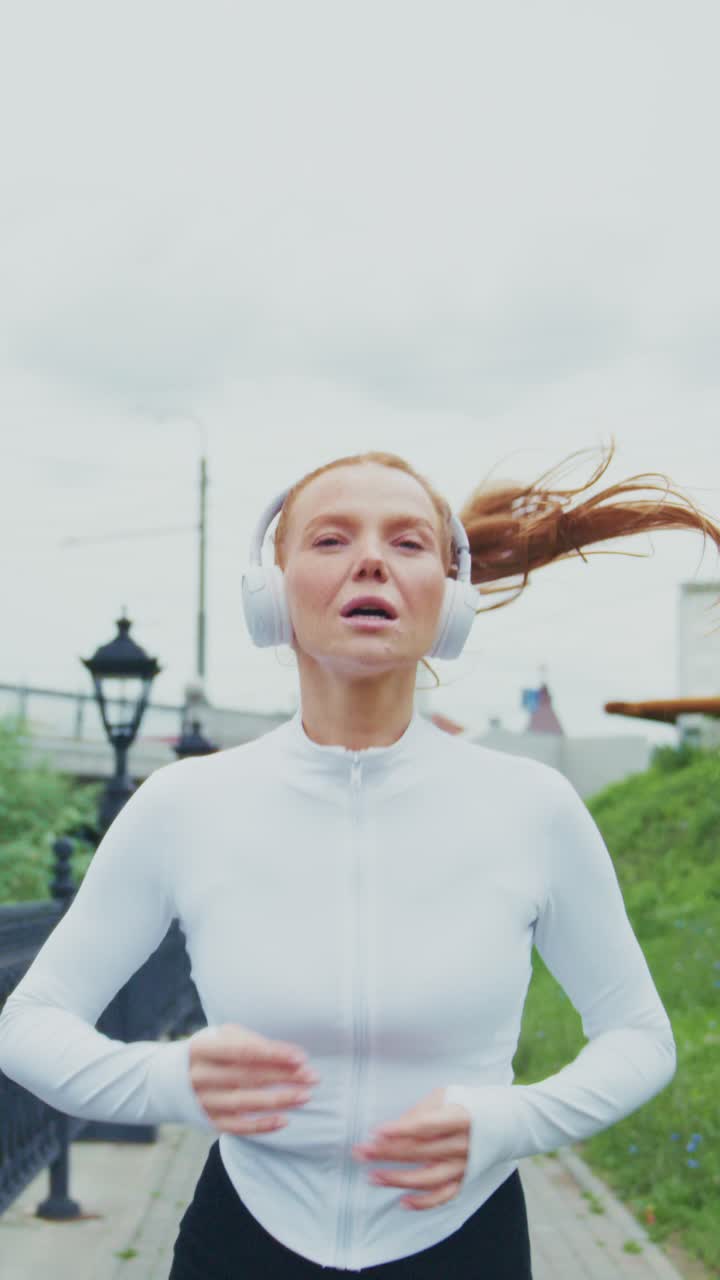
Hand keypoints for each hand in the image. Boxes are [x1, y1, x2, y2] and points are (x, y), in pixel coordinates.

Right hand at [189, 1023, 319, 1134]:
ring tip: (305, 1096)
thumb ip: (249, 1041)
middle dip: (284, 1076)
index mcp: (202, 1049)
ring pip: (246, 1102)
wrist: (171, 1080)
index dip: (273, 1054)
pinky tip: (285, 1120)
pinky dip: (262, 1126)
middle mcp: (200, 1076)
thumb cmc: (210, 1051)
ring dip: (279, 1100)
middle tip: (312, 1076)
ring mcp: (204, 1102)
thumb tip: (287, 1054)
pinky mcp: (210, 1122)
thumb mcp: (222, 1036)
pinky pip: (238, 1127)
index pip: (243, 1051)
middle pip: (248, 1077)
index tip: (300, 1057)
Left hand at [353, 1086, 469, 1209]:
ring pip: (428, 1177)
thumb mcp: (445, 1095)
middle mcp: (462, 1145)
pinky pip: (443, 1196)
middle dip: (387, 1152)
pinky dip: (424, 1202)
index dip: (400, 1129)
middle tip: (362, 1152)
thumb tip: (396, 1127)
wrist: (503, 1122)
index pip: (426, 1125)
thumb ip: (422, 1111)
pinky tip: (403, 1202)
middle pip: (420, 1151)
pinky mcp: (463, 1180)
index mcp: (459, 1118)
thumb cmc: (467, 1105)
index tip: (376, 1132)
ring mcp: (463, 1166)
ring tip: (374, 1177)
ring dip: (399, 1179)